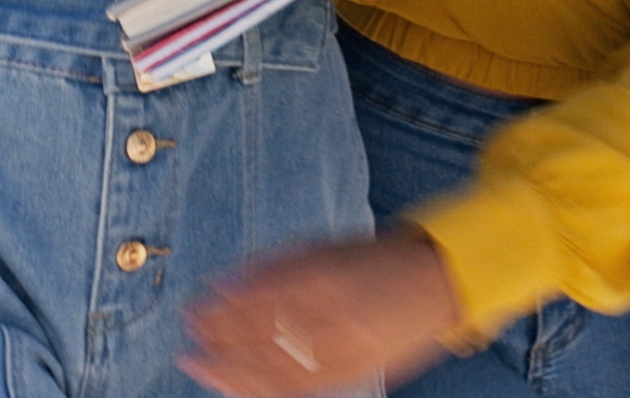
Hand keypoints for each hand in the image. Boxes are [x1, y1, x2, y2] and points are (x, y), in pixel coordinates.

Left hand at [182, 229, 461, 395]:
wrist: (439, 280)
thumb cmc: (376, 257)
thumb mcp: (325, 245)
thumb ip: (275, 265)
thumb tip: (225, 283)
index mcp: (324, 277)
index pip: (257, 301)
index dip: (221, 311)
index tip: (193, 309)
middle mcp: (333, 316)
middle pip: (262, 336)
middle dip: (219, 339)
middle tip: (189, 337)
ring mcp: (346, 348)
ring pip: (277, 368)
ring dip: (232, 369)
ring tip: (201, 365)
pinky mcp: (355, 371)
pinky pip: (301, 388)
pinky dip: (263, 388)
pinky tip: (236, 385)